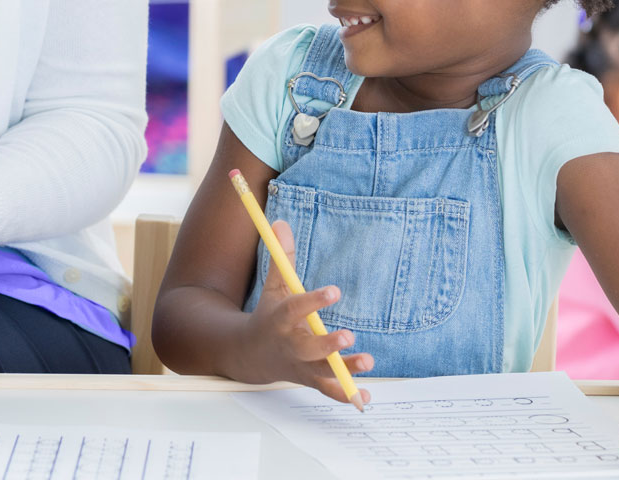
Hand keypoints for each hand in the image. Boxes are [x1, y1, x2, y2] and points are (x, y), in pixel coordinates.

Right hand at [237, 219, 372, 403]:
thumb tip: (280, 222)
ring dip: (344, 369)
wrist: (251, 355)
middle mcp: (290, 345)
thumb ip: (281, 257)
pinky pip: (329, 390)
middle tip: (348, 335)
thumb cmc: (269, 315)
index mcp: (280, 319)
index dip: (314, 301)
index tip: (335, 291)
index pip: (296, 309)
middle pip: (308, 348)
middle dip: (328, 344)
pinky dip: (346, 394)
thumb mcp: (275, 286)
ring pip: (322, 371)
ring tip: (367, 360)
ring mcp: (301, 365)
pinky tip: (364, 396)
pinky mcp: (311, 379)